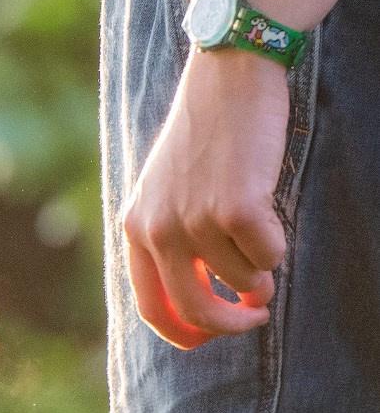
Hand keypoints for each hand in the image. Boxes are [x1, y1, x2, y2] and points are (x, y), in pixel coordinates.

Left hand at [122, 46, 290, 347]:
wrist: (229, 73)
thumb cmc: (208, 134)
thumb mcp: (169, 191)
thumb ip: (173, 243)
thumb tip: (204, 307)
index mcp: (136, 229)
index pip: (152, 308)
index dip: (184, 334)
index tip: (208, 338)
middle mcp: (159, 230)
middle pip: (196, 311)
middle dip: (231, 324)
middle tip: (255, 316)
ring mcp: (196, 221)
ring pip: (241, 280)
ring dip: (260, 272)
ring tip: (263, 239)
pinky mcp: (236, 209)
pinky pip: (267, 257)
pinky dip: (276, 246)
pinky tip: (270, 213)